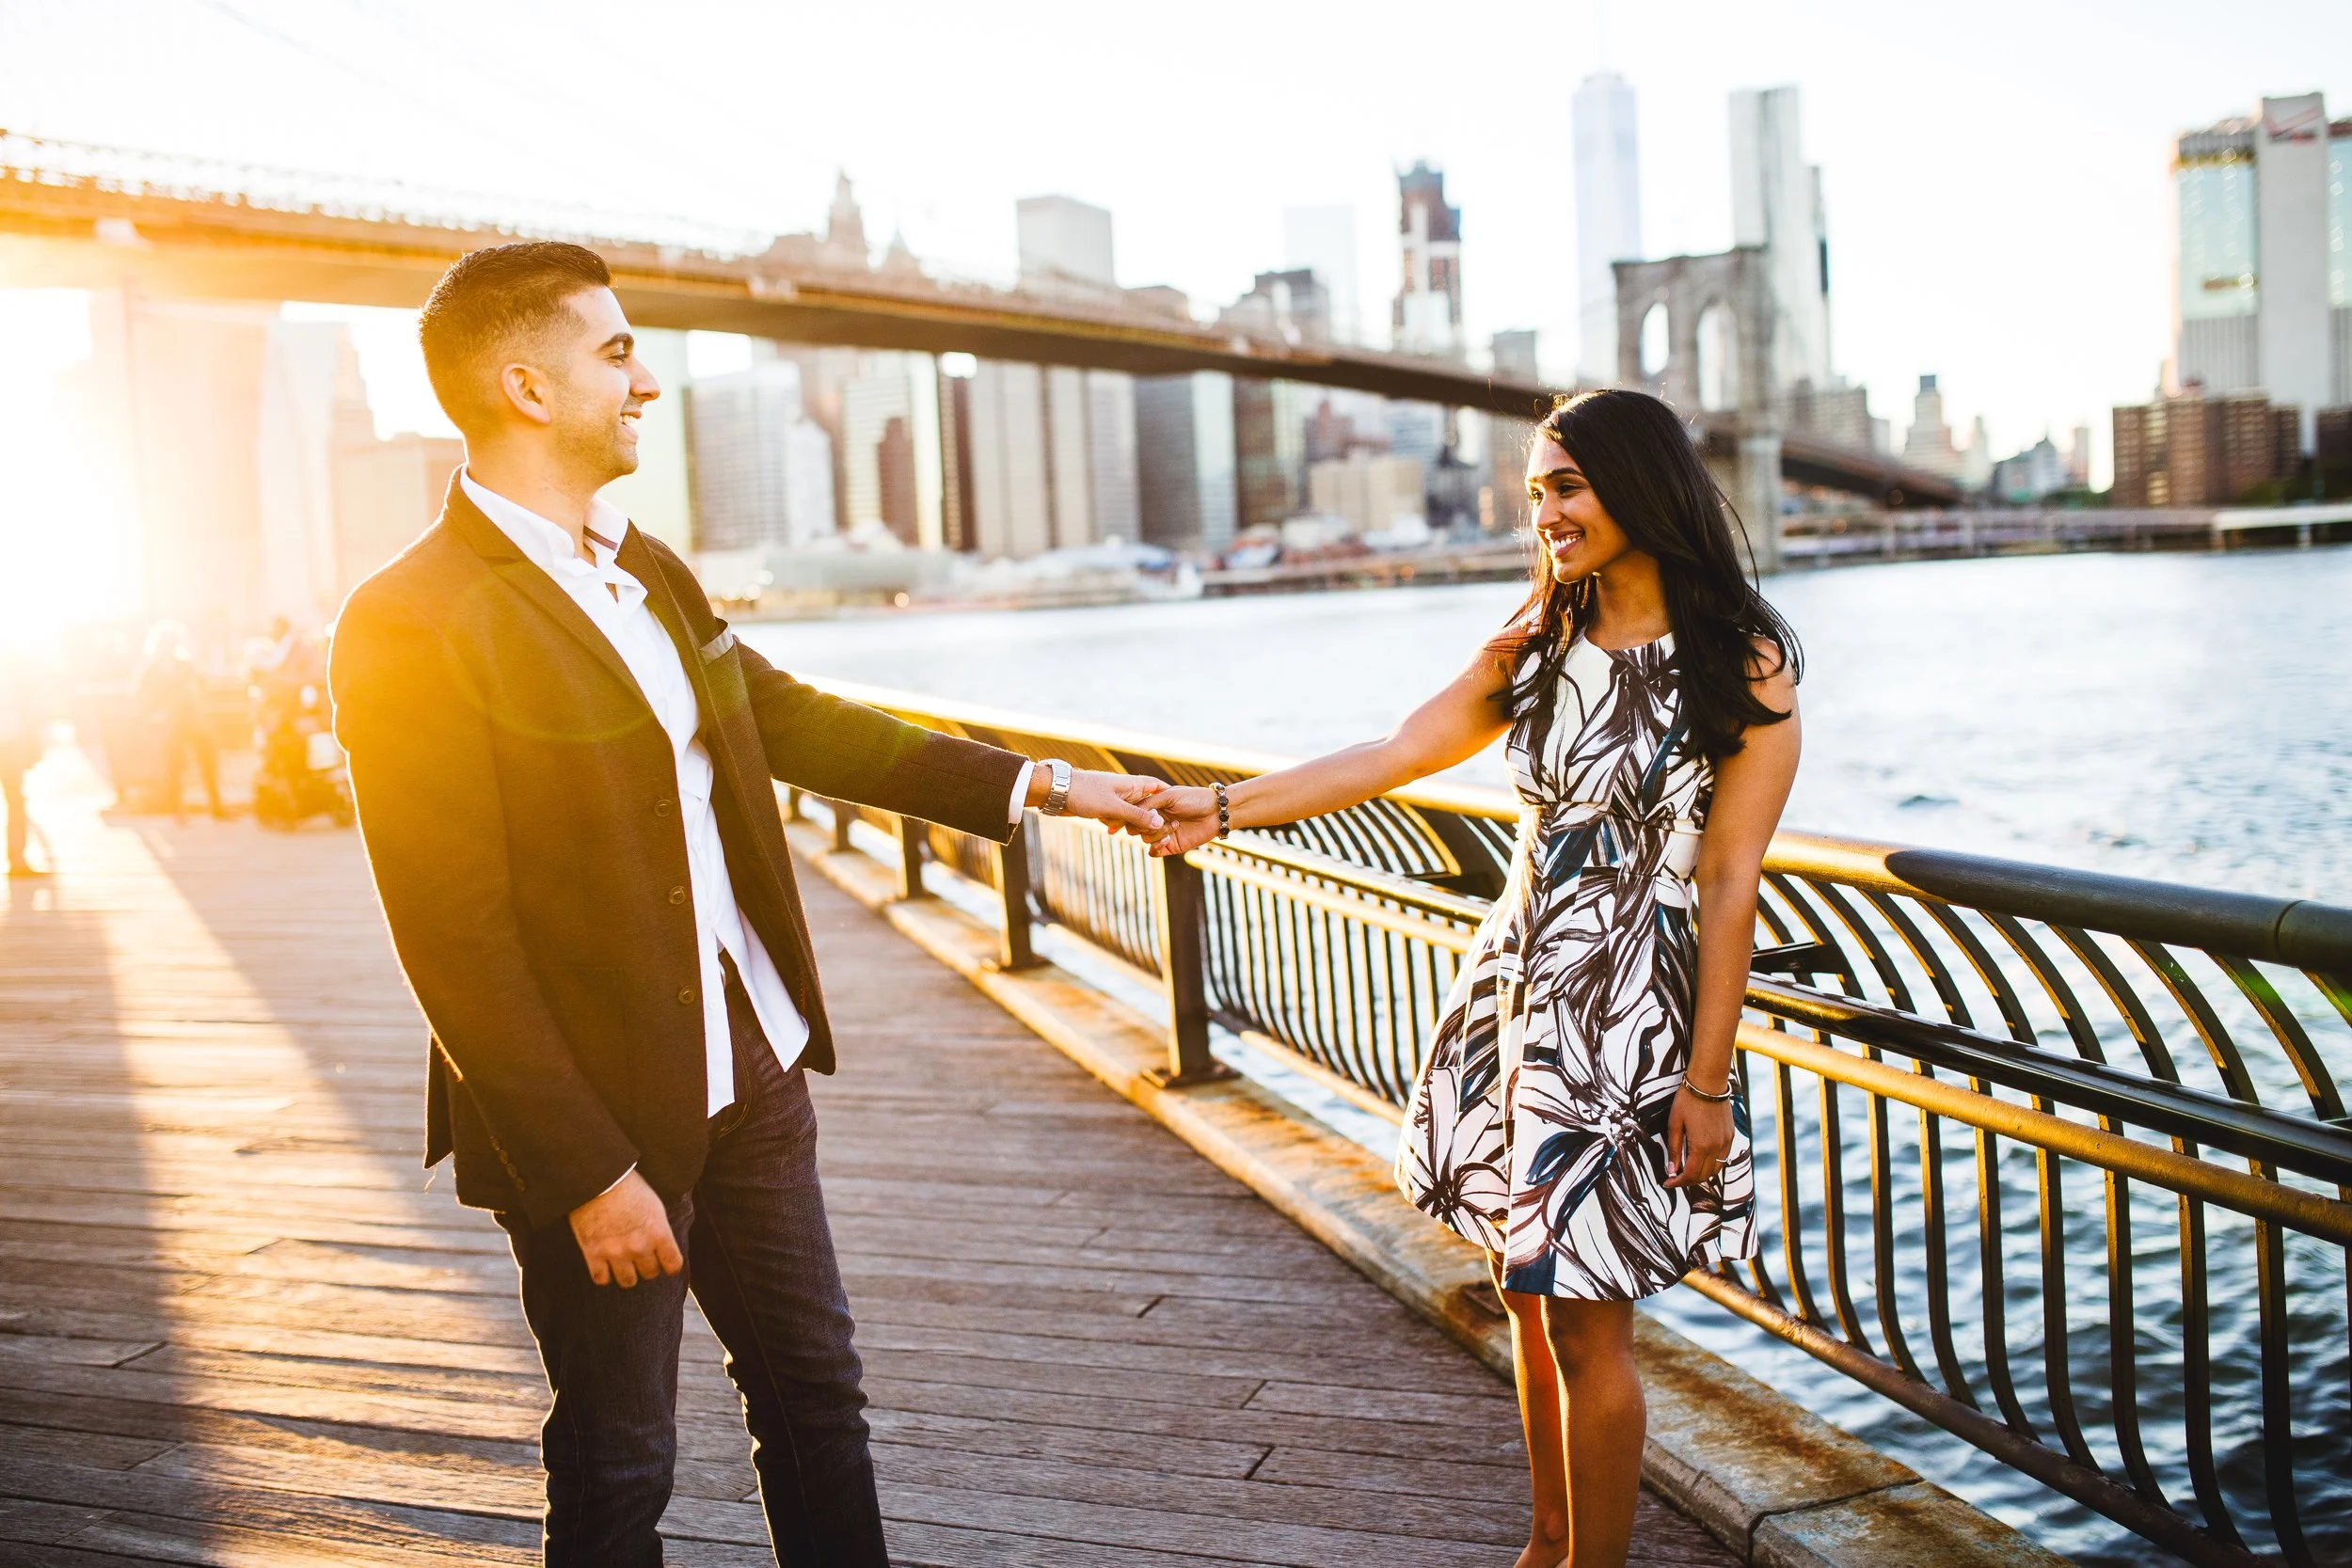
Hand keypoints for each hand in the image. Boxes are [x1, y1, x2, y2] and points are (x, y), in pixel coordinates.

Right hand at [568, 1169, 683, 1286]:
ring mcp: (616, 1252)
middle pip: (650, 1273)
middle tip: (641, 1259)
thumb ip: (659, 1228)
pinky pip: (601, 1279)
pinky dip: (603, 1275)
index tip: (665, 1263)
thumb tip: (661, 1243)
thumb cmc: (628, 1185)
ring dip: (627, 1274)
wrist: (599, 1178)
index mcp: (659, 1233)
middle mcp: (640, 1247)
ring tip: (623, 1265)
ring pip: (628, 1281)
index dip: (669, 1265)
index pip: (673, 1264)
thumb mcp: (654, 1205)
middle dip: (647, 1267)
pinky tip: (604, 1267)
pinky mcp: (593, 1254)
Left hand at [1041, 769, 1169, 838]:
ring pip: (1132, 811)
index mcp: (1133, 783)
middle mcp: (1127, 788)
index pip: (1158, 787)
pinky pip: (1117, 815)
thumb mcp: (1113, 807)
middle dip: (1150, 818)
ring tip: (1130, 833)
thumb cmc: (1085, 794)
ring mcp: (1115, 796)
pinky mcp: (1104, 803)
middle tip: (1160, 832)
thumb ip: (1137, 815)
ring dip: (1131, 823)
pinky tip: (1111, 831)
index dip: (1170, 797)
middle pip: (1147, 803)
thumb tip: (1160, 824)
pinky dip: (1117, 822)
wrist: (1057, 790)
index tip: (1182, 812)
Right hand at [1138, 785, 1221, 856]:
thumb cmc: (1194, 799)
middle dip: (1144, 825)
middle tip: (1158, 821)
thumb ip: (1149, 802)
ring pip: (1145, 839)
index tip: (1145, 812)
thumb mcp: (1170, 795)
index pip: (1133, 813)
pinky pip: (1153, 852)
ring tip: (1174, 826)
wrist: (1216, 812)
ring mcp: (1162, 833)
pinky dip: (1155, 847)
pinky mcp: (1170, 846)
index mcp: (1153, 805)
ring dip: (1156, 834)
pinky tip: (1167, 839)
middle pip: (1135, 828)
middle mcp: (1155, 820)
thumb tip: (1132, 812)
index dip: (1134, 815)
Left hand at [1661, 1085, 1734, 1189]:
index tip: (1668, 1182)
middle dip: (1689, 1181)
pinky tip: (1701, 1159)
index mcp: (1701, 1146)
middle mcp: (1716, 1147)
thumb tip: (1671, 1169)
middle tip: (1676, 1178)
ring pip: (1716, 1169)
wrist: (1709, 1083)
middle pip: (1704, 1176)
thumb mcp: (1674, 1124)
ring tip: (1688, 1171)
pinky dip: (1712, 1164)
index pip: (1691, 1174)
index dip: (1678, 1182)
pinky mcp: (1730, 1136)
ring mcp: (1726, 1142)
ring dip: (1702, 1174)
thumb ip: (1673, 1149)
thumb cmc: (1688, 1101)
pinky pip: (1723, 1158)